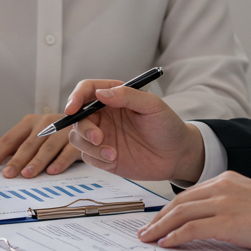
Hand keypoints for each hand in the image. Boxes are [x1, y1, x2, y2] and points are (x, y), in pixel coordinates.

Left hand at [0, 113, 80, 177]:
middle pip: (28, 144)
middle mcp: (45, 123)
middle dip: (17, 160)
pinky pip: (67, 152)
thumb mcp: (36, 136)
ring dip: (36, 162)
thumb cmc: (55, 134)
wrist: (86, 122)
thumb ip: (20, 148)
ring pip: (47, 147)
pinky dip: (59, 162)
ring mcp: (62, 130)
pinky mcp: (77, 138)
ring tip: (27, 174)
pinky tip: (52, 171)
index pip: (10, 139)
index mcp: (30, 122)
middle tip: (8, 174)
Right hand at [63, 78, 205, 182]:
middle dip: (84, 128)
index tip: (73, 108)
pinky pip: (87, 157)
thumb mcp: (152, 106)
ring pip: (78, 138)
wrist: (177, 155)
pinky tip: (115, 160)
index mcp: (115, 97)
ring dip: (90, 147)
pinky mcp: (104, 156)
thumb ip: (127, 96)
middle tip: (99, 138)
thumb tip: (101, 93)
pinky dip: (97, 159)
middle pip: (78, 117)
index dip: (75, 97)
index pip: (87, 90)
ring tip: (112, 154)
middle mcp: (105, 115)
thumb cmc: (167, 126)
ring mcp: (103, 136)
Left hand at [137, 171, 250, 250]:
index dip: (169, 209)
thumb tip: (209, 223)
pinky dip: (175, 237)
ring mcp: (223, 204)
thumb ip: (229, 204)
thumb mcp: (250, 199)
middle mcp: (221, 187)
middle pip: (179, 202)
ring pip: (180, 214)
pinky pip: (191, 229)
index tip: (158, 220)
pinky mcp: (227, 222)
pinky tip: (166, 244)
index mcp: (227, 179)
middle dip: (159, 218)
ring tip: (149, 239)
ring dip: (160, 228)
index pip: (189, 194)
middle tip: (146, 231)